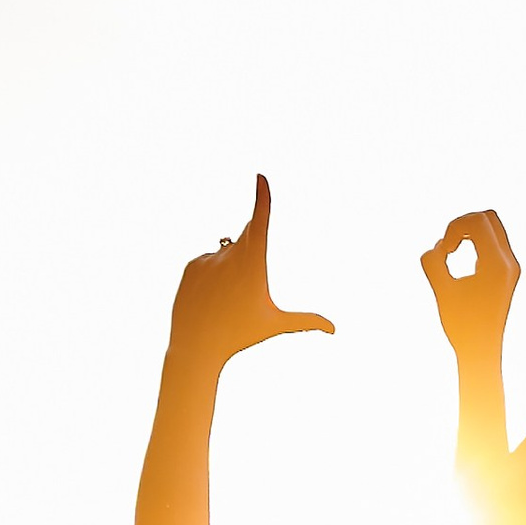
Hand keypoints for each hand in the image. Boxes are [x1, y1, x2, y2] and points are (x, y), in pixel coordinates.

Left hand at [167, 176, 334, 371]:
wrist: (196, 347)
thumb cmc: (240, 336)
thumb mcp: (275, 325)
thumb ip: (305, 321)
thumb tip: (334, 329)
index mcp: (253, 263)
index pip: (259, 221)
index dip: (262, 197)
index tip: (260, 177)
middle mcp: (230, 255)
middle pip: (246, 238)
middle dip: (251, 250)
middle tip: (244, 285)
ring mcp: (209, 258)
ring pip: (226, 255)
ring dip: (230, 270)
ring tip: (224, 301)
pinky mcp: (191, 265)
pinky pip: (207, 262)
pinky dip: (212, 276)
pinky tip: (208, 298)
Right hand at [420, 210, 520, 364]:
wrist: (482, 352)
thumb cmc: (462, 326)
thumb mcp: (442, 292)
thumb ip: (432, 263)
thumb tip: (438, 246)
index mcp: (497, 265)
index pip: (478, 222)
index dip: (454, 227)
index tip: (445, 252)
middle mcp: (509, 262)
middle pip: (488, 217)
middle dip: (462, 224)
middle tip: (448, 247)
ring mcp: (511, 267)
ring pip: (492, 228)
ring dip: (468, 231)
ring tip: (451, 251)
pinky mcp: (507, 274)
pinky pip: (493, 243)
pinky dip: (475, 242)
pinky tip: (460, 261)